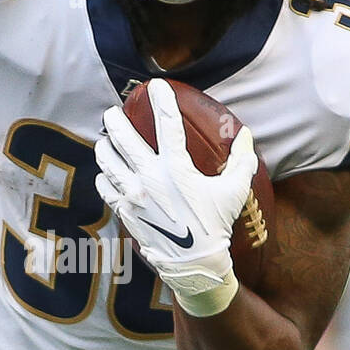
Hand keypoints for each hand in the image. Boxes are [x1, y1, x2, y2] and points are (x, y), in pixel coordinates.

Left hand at [94, 78, 257, 315]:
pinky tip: (105, 173)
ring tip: (104, 140)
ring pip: (107, 162)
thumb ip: (241, 160)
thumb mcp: (234, 191)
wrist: (194, 264)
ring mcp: (133, 196)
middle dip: (116, 121)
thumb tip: (247, 134)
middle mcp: (149, 178)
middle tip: (113, 112)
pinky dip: (103, 177)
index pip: (167, 124)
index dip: (162, 100)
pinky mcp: (125, 212)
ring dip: (104, 147)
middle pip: (123, 139)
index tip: (155, 86)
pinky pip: (106, 188)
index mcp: (176, 169)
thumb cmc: (216, 225)